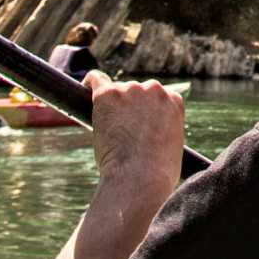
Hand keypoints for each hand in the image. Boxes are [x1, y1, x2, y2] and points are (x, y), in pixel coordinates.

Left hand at [86, 76, 185, 201]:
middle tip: (122, 133)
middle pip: (136, 92)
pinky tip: (85, 90)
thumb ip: (161, 130)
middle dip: (128, 109)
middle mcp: (154, 89)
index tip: (137, 126)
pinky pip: (96, 80)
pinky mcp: (107, 95)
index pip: (156, 97)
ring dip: (112, 106)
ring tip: (109, 133)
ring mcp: (130, 90)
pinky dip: (90, 84)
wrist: (140, 178)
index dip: (145, 112)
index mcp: (173, 100)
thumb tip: (145, 135)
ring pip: (116, 92)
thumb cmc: (156, 174)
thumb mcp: (172, 146)